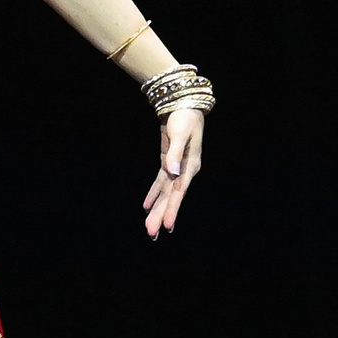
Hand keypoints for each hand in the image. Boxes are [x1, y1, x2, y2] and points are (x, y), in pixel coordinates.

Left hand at [140, 107, 205, 239]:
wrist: (183, 104)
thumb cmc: (185, 118)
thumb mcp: (180, 133)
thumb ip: (175, 153)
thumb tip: (172, 171)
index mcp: (190, 166)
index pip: (179, 192)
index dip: (172, 209)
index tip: (167, 225)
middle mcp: (184, 170)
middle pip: (171, 196)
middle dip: (162, 214)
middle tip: (151, 233)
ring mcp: (177, 167)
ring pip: (166, 192)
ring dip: (158, 209)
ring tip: (150, 227)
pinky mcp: (168, 161)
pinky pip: (161, 182)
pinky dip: (154, 194)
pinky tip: (147, 206)